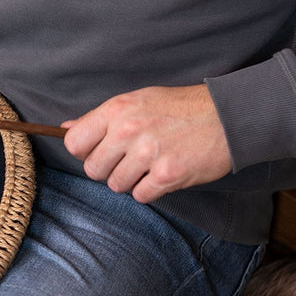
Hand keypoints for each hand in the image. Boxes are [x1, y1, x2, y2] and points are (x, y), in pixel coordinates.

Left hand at [62, 84, 232, 203]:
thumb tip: (66, 127)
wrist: (229, 116)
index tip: (100, 151)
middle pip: (93, 169)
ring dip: (131, 180)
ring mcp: (148, 154)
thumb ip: (101, 117)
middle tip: (129, 160)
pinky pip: (141, 196)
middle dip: (108, 169)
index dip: (85, 151)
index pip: (74, 143)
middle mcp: (129, 130)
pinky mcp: (168, 175)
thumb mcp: (138, 100)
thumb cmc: (181, 107)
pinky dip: (150, 190)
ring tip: (150, 164)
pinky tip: (163, 174)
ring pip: (116, 185)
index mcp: (117, 109)